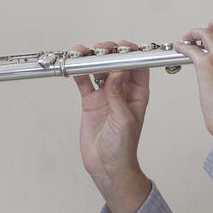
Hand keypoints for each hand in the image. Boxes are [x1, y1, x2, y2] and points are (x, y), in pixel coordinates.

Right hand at [72, 40, 150, 206]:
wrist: (107, 165)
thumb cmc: (124, 147)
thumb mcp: (124, 120)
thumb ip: (118, 96)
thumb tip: (116, 72)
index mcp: (138, 94)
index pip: (138, 67)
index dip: (132, 53)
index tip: (124, 46)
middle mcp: (122, 91)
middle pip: (117, 64)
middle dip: (110, 53)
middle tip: (101, 50)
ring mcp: (105, 95)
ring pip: (99, 69)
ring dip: (92, 59)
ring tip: (83, 52)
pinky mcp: (90, 101)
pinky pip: (84, 82)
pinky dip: (79, 72)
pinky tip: (74, 64)